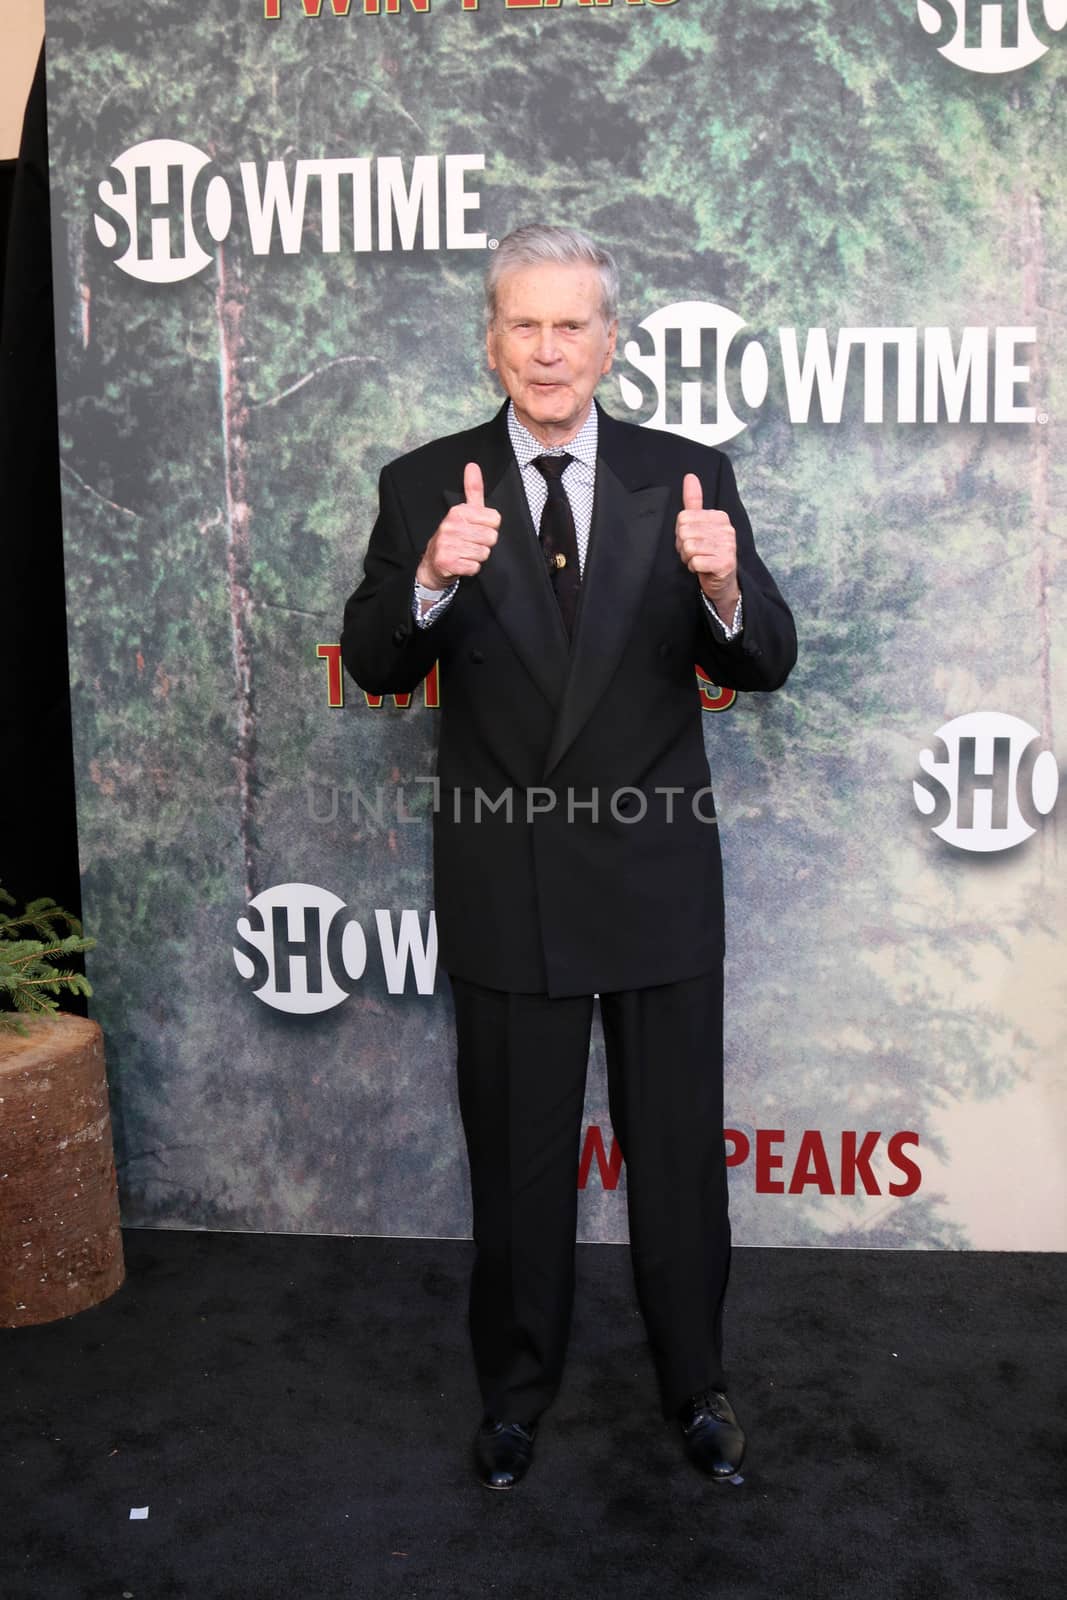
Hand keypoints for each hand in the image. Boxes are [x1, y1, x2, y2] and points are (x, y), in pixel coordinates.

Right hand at [416, 462, 499, 588]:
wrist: (433, 563)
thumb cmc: (453, 536)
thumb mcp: (463, 512)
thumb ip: (473, 490)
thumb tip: (473, 465)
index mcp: (458, 511)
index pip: (495, 519)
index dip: (490, 527)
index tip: (476, 529)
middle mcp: (451, 526)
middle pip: (491, 537)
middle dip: (484, 544)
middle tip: (470, 543)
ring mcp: (448, 544)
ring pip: (484, 553)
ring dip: (477, 557)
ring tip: (465, 553)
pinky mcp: (448, 562)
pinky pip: (475, 567)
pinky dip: (471, 568)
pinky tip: (461, 563)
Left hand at [674, 473, 739, 618]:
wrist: (722, 582)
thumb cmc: (708, 553)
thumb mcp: (700, 525)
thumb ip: (694, 501)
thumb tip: (690, 476)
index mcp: (720, 517)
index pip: (683, 518)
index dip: (680, 533)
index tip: (691, 541)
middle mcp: (726, 529)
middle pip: (684, 532)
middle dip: (683, 547)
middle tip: (693, 553)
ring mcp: (727, 547)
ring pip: (689, 547)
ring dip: (688, 558)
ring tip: (698, 560)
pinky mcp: (724, 564)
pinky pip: (695, 562)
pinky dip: (693, 568)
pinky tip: (702, 569)